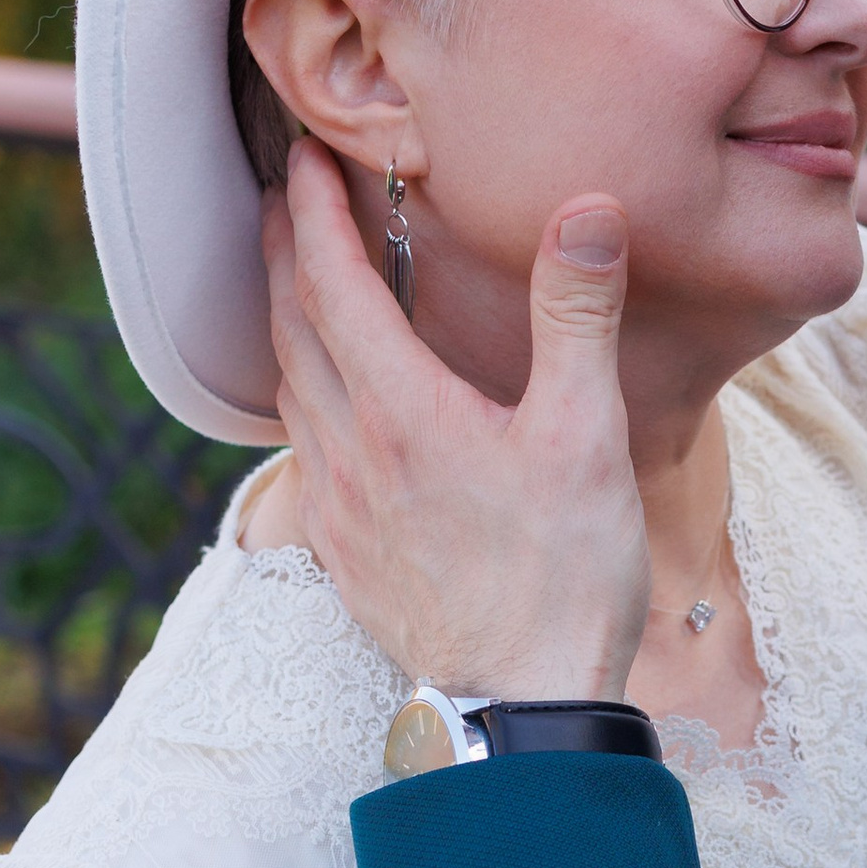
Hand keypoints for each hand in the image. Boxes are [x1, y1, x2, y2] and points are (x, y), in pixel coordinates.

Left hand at [263, 138, 651, 697]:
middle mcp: (351, 453)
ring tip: (296, 288)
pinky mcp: (345, 556)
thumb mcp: (587, 435)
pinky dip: (301, 400)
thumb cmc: (565, 575)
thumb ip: (575, 316)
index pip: (332, 283)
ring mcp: (340, 510)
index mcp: (402, 410)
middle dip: (280, 255)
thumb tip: (586, 212)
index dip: (310, 213)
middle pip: (290, 330)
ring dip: (284, 325)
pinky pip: (302, 455)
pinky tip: (325, 408)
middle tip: (279, 202)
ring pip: (289, 393)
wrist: (525, 707)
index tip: (302, 160)